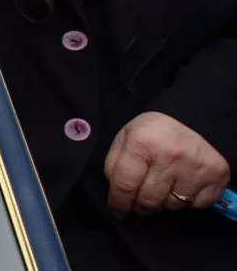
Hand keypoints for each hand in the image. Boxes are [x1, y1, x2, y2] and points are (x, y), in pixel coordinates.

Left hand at [104, 112, 229, 218]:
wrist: (195, 118)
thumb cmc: (155, 130)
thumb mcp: (126, 136)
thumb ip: (114, 163)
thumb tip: (115, 192)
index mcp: (141, 143)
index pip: (124, 186)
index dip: (118, 204)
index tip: (118, 211)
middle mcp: (169, 157)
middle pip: (148, 201)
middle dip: (139, 206)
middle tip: (138, 203)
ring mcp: (194, 168)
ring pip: (172, 205)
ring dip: (164, 201)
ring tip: (164, 185)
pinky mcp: (216, 177)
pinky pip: (197, 205)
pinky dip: (189, 201)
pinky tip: (184, 185)